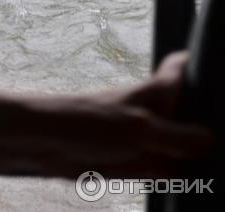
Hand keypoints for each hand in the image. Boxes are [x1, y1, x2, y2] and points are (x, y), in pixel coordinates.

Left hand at [0, 52, 212, 178]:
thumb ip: (178, 137)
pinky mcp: (137, 163)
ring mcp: (147, 138)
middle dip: (209, 126)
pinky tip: (200, 188)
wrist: (47, 145)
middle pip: (191, 112)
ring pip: (183, 146)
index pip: (183, 67)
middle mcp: (155, 112)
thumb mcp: (140, 130)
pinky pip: (168, 171)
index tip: (223, 73)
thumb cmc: (89, 123)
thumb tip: (211, 140)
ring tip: (221, 169)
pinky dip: (182, 179)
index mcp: (157, 92)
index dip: (201, 65)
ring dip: (198, 156)